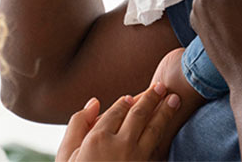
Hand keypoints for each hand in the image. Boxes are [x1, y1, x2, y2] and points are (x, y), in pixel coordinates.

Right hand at [55, 83, 181, 161]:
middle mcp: (121, 144)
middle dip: (152, 98)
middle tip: (162, 86)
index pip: (117, 110)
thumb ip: (77, 126)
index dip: (126, 101)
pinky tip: (171, 129)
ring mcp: (137, 159)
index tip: (133, 96)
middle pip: (139, 114)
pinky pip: (159, 149)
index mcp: (98, 137)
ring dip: (166, 112)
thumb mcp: (66, 156)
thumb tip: (94, 102)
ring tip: (175, 100)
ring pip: (155, 129)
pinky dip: (166, 136)